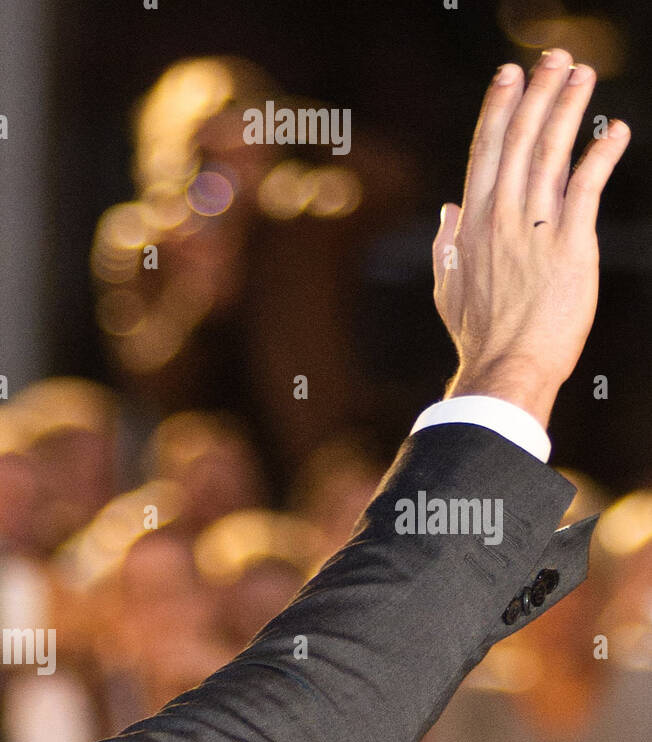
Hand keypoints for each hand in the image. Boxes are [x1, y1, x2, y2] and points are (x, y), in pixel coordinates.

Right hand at [432, 50, 628, 427]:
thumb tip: (445, 212)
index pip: (484, 154)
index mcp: (471, 226)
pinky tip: (615, 130)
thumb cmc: (479, 336)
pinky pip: (588, 188)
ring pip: (551, 154)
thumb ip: (445, 246)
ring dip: (568, 109)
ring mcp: (535, 229)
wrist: (507, 366)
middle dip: (537, 94)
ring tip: (583, 74)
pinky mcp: (571, 244)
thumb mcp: (448, 289)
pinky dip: (602, 155)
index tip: (509, 77)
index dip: (498, 110)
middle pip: (519, 142)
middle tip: (553, 57)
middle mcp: (501, 218)